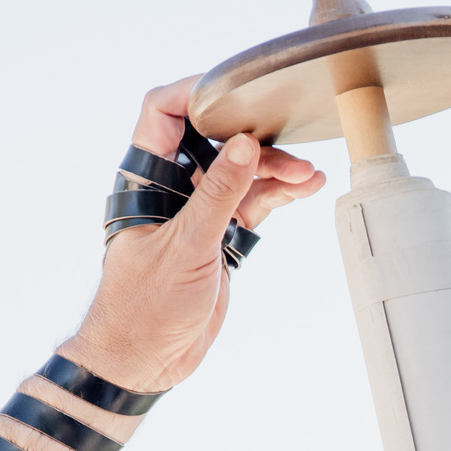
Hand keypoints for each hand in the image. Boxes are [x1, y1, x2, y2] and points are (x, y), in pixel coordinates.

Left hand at [61, 78, 325, 392]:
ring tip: (307, 174)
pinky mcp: (218, 237)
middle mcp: (170, 188)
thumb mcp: (186, 247)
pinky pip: (251, 204)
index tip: (235, 90)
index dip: (196, 93)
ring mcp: (197, 212)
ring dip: (274, 170)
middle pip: (214, 140)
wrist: (145, 360)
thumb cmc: (143, 307)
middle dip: (254, 138)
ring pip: (240, 172)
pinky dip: (278, 195)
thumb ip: (218, 195)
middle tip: (288, 145)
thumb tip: (243, 145)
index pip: (164, 113)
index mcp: (144, 179)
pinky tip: (305, 188)